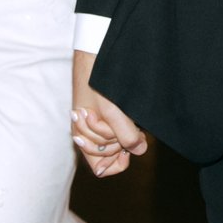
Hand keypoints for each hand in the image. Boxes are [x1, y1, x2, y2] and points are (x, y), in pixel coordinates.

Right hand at [72, 52, 148, 176]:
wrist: (95, 54)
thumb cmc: (96, 82)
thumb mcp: (112, 111)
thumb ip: (126, 135)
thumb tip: (140, 150)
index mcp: (82, 138)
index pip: (102, 168)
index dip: (114, 160)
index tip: (121, 146)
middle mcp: (91, 134)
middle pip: (113, 153)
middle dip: (119, 139)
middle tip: (116, 117)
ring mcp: (101, 123)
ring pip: (121, 139)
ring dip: (124, 127)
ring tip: (118, 108)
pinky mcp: (110, 112)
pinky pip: (124, 125)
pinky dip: (127, 119)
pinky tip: (124, 106)